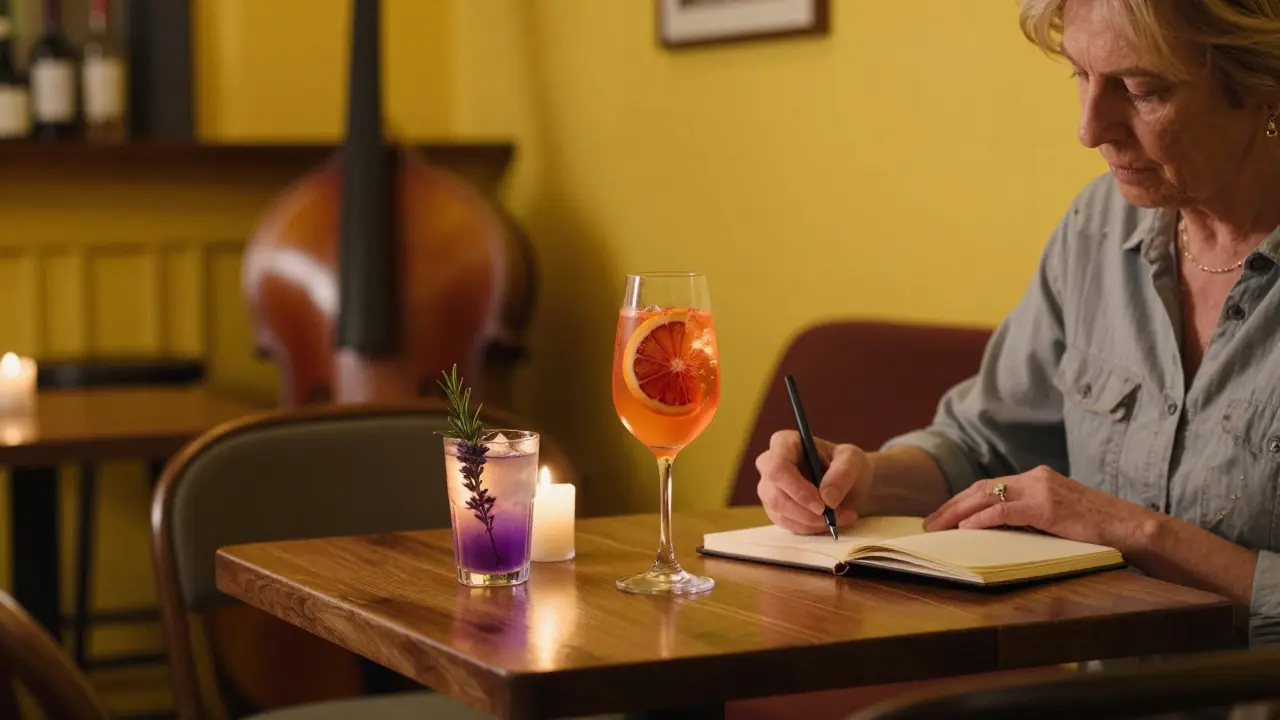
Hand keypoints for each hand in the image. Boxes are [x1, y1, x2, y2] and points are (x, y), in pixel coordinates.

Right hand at [755, 430, 866, 534]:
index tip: (822, 505)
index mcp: (784, 443)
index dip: (797, 490)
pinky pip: (786, 525)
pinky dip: (810, 528)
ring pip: (781, 513)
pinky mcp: (775, 508)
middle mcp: (769, 464)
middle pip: (776, 495)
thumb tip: (827, 498)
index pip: (778, 469)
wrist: (850, 482)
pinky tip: (829, 522)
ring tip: (842, 517)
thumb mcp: (853, 460)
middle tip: (838, 516)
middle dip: (808, 512)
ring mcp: (769, 488)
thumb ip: (843, 473)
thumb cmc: (847, 464)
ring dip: (813, 522)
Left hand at [923, 465, 1148, 549]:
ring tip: (938, 527)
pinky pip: (1006, 511)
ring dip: (958, 512)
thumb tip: (995, 529)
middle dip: (951, 505)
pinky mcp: (1047, 506)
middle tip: (929, 523)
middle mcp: (1035, 477)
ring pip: (987, 496)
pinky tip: (966, 528)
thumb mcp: (1056, 516)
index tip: (942, 516)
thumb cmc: (1096, 527)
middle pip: (981, 488)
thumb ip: (1029, 516)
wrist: (1130, 526)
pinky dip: (982, 519)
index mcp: (1036, 477)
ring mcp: (1041, 490)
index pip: (988, 485)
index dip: (962, 500)